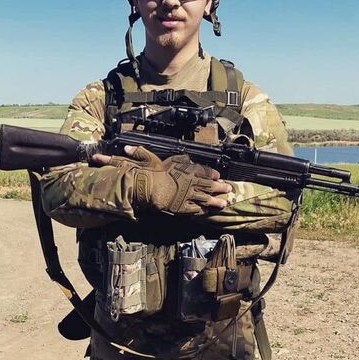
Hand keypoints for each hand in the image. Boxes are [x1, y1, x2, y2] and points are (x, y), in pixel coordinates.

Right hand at [93, 146, 231, 214]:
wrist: (150, 189)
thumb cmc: (152, 172)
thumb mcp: (150, 158)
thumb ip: (144, 153)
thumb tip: (129, 147)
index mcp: (187, 169)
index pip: (203, 170)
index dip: (211, 174)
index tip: (218, 176)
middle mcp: (192, 181)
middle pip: (209, 184)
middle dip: (220, 187)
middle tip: (229, 188)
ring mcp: (189, 195)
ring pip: (207, 198)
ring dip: (216, 200)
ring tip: (225, 202)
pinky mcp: (184, 207)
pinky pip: (196, 209)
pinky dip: (204, 210)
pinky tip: (209, 211)